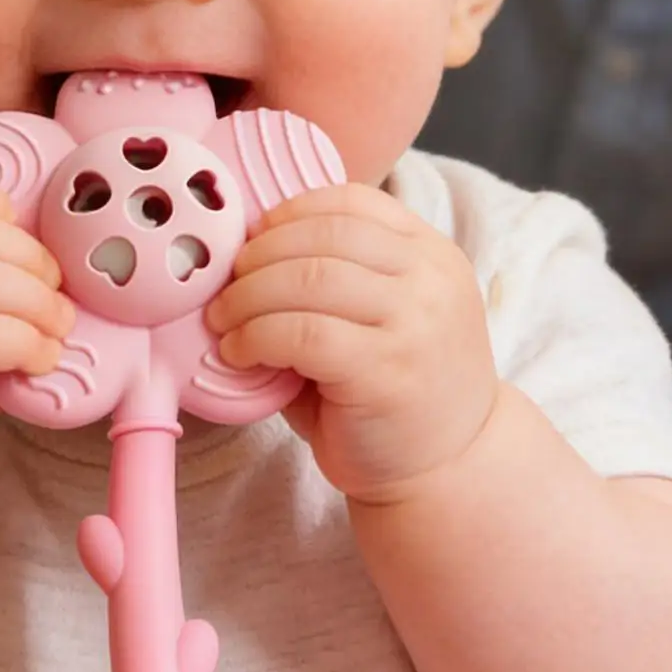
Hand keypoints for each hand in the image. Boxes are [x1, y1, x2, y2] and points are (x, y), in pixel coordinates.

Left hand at [205, 183, 496, 502]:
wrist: (447, 469)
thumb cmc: (394, 392)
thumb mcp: (379, 316)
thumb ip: (333, 277)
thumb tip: (243, 252)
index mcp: (431, 253)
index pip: (353, 201)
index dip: (290, 213)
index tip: (252, 238)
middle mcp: (430, 279)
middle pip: (324, 235)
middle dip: (260, 255)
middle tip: (227, 285)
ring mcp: (414, 324)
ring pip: (310, 278)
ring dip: (249, 296)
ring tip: (224, 319)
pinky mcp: (385, 371)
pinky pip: (303, 333)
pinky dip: (257, 336)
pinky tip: (240, 351)